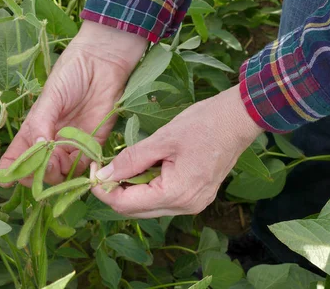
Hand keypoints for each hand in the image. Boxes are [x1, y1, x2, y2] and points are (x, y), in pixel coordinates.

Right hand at [0, 21, 147, 186]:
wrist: (103, 62)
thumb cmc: (72, 73)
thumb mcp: (51, 96)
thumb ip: (41, 122)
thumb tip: (36, 149)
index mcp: (34, 129)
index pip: (17, 157)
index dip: (10, 171)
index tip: (6, 178)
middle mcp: (51, 142)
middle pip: (38, 171)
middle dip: (37, 174)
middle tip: (42, 164)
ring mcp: (72, 145)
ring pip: (60, 174)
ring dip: (57, 174)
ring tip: (60, 161)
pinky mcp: (94, 144)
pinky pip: (85, 167)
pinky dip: (81, 171)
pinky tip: (80, 163)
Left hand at [92, 85, 263, 217]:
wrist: (238, 119)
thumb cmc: (203, 124)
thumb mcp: (162, 139)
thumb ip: (130, 160)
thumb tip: (102, 175)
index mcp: (177, 194)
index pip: (126, 204)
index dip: (103, 190)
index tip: (92, 168)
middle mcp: (186, 206)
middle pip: (135, 210)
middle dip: (115, 191)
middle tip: (103, 166)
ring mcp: (193, 204)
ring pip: (148, 206)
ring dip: (131, 189)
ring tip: (126, 164)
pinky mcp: (197, 197)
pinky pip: (162, 199)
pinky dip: (148, 187)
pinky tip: (145, 167)